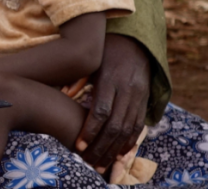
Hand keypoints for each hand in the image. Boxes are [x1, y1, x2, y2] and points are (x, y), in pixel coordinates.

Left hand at [74, 34, 149, 170]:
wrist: (134, 42)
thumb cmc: (104, 52)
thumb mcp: (90, 61)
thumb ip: (77, 79)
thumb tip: (62, 95)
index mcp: (110, 78)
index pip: (101, 111)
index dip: (90, 131)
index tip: (79, 146)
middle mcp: (127, 90)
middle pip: (115, 125)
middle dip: (101, 147)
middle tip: (88, 161)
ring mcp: (139, 97)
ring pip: (128, 130)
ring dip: (114, 150)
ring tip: (101, 164)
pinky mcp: (145, 102)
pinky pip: (139, 126)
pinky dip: (129, 142)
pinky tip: (119, 154)